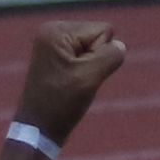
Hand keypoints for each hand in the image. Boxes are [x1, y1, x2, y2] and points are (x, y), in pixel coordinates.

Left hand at [14, 21, 130, 142]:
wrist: (39, 129)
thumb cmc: (62, 103)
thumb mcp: (90, 76)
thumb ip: (110, 55)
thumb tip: (119, 45)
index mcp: (56, 31)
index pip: (103, 31)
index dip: (100, 56)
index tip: (79, 75)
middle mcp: (51, 30)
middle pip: (97, 36)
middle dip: (94, 59)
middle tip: (75, 80)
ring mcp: (51, 42)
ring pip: (93, 47)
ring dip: (89, 67)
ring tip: (70, 83)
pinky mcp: (54, 54)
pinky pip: (84, 55)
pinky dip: (82, 70)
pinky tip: (68, 82)